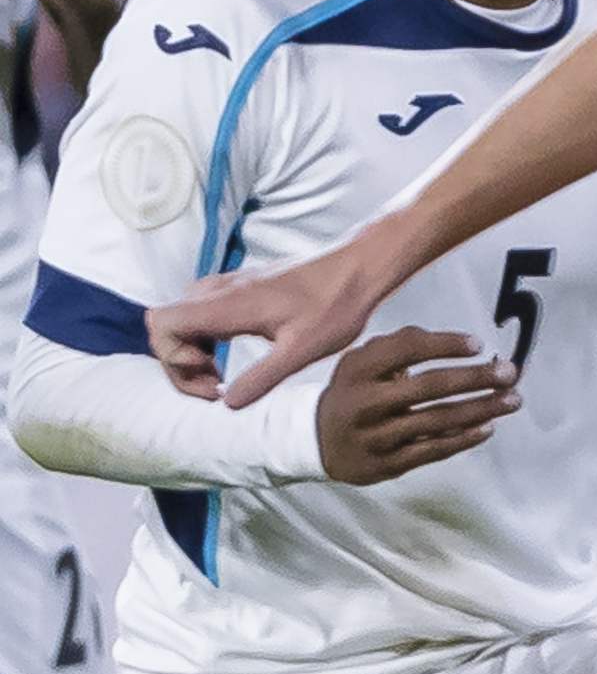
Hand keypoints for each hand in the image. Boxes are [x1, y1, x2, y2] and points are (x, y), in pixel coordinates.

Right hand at [156, 231, 403, 403]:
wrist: (357, 270)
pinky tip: (227, 359)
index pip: (162, 324)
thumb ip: (262, 377)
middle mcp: (217, 291)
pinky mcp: (235, 291)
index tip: (211, 378)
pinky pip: (198, 316)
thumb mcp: (302, 350)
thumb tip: (228, 403)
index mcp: (227, 304)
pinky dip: (202, 342)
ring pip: (180, 322)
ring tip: (222, 379)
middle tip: (217, 388)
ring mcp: (224, 288)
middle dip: (180, 364)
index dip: (173, 357)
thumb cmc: (335, 305)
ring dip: (190, 354)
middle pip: (165, 327)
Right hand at [313, 326, 515, 483]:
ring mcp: (376, 435)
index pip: (406, 349)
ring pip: (437, 420)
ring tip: (512, 400)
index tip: (479, 344)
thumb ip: (400, 346)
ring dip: (481, 409)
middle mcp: (365, 402)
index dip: (445, 344)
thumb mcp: (361, 363)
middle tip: (511, 373)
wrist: (313, 440)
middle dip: (475, 378)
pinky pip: (433, 450)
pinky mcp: (387, 463)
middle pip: (428, 386)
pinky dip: (464, 438)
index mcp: (358, 370)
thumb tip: (454, 341)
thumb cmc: (353, 393)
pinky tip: (488, 427)